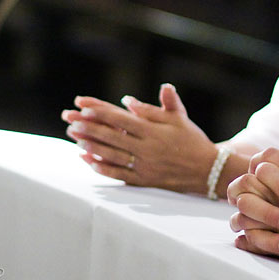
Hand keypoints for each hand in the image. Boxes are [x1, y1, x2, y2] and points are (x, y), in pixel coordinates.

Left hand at [62, 83, 217, 193]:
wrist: (208, 170)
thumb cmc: (193, 140)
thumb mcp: (179, 118)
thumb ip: (158, 105)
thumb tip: (129, 99)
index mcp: (154, 131)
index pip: (121, 119)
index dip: (100, 112)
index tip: (83, 106)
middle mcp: (147, 148)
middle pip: (112, 136)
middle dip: (89, 128)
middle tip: (70, 121)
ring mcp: (144, 166)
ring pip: (112, 155)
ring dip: (91, 146)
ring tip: (75, 138)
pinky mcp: (144, 180)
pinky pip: (118, 174)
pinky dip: (101, 167)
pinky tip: (87, 161)